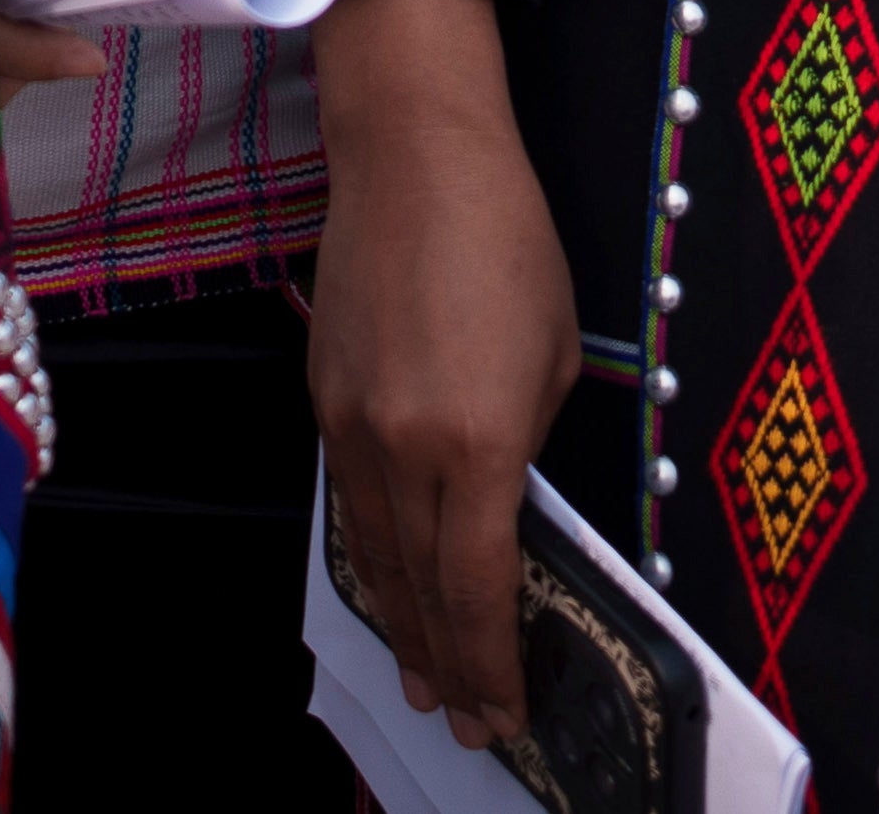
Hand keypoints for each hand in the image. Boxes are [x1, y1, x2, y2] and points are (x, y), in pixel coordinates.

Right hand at [307, 0, 579, 750]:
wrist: (412, 153)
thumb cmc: (509, 237)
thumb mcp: (556, 355)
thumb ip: (528, 443)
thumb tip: (506, 501)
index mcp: (479, 441)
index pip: (480, 587)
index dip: (492, 662)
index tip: (505, 713)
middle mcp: (404, 447)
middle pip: (420, 588)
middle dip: (446, 666)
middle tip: (461, 724)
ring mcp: (351, 424)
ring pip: (374, 554)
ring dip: (400, 626)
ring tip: (419, 681)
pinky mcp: (322, 396)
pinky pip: (347, 501)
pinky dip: (369, 557)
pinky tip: (384, 586)